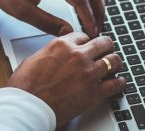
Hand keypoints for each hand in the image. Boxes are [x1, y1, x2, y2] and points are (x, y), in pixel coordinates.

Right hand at [6, 32, 125, 126]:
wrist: (26, 108)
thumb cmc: (25, 87)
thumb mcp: (35, 58)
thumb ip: (52, 52)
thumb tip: (58, 53)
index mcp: (62, 45)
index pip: (84, 36)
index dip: (88, 42)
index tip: (89, 46)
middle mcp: (78, 56)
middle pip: (104, 43)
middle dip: (106, 47)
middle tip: (107, 51)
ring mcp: (88, 74)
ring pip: (114, 61)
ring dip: (115, 63)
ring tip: (115, 66)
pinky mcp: (94, 93)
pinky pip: (116, 84)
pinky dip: (120, 83)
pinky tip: (119, 82)